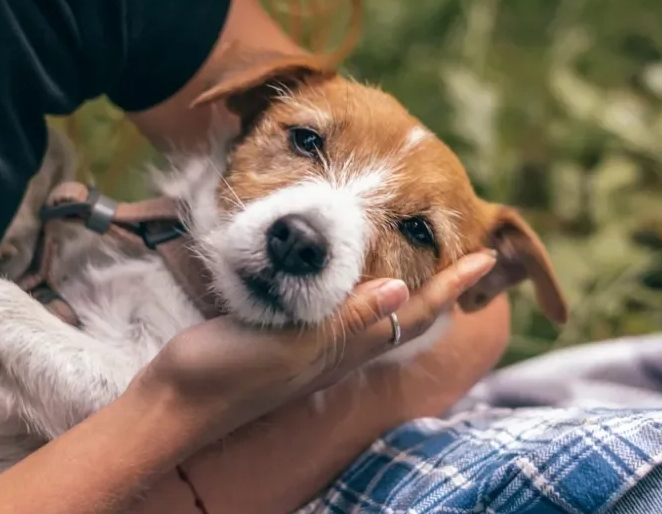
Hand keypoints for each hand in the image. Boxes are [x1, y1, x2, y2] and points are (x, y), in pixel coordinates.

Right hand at [132, 249, 498, 444]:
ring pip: (374, 314)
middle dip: (440, 288)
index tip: (487, 258)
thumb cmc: (227, 376)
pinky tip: (350, 276)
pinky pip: (339, 312)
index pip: (412, 314)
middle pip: (404, 315)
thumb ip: (342, 321)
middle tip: (466, 256)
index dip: (451, 287)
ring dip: (406, 287)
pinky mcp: (285, 341)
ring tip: (424, 259)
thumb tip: (399, 291)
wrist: (174, 406)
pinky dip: (359, 289)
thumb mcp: (289, 346)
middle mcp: (338, 349)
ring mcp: (313, 347)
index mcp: (344, 349)